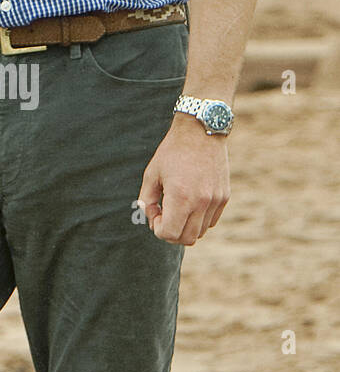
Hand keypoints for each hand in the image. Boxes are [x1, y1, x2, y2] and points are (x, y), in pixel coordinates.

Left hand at [137, 116, 230, 244]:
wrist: (201, 132)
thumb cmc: (172, 151)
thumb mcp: (152, 173)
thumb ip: (147, 198)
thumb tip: (148, 215)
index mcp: (181, 197)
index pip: (170, 234)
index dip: (157, 228)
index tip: (154, 211)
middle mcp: (201, 202)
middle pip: (187, 239)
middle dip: (171, 232)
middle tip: (163, 213)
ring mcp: (216, 201)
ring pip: (200, 232)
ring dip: (185, 226)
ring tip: (176, 206)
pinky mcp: (224, 197)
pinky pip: (211, 221)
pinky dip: (199, 219)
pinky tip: (189, 202)